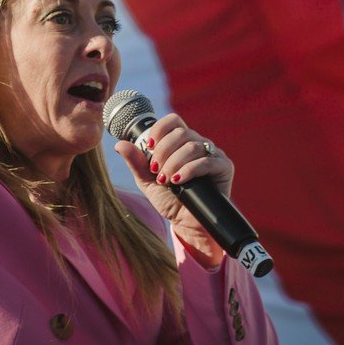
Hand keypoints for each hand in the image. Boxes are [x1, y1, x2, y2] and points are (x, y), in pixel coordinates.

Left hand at [114, 113, 233, 266]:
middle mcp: (198, 144)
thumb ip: (136, 162)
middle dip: (163, 152)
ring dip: (173, 163)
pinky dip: (189, 170)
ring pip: (192, 146)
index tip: (149, 146)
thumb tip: (119, 144)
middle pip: (181, 132)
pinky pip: (206, 161)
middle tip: (156, 172)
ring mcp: (212, 154)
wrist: (188, 224)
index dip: (160, 129)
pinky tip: (178, 180)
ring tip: (166, 180)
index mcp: (181, 142)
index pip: (173, 121)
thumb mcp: (147, 181)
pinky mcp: (224, 167)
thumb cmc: (169, 200)